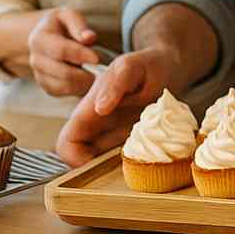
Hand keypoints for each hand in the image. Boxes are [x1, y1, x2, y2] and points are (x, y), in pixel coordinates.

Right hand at [27, 8, 98, 96]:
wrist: (49, 38)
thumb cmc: (62, 25)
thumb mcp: (69, 16)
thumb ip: (78, 25)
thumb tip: (89, 37)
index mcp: (39, 38)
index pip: (60, 50)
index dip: (79, 55)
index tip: (97, 58)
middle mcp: (35, 59)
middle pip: (62, 72)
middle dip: (85, 72)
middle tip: (102, 70)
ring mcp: (39, 74)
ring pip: (63, 85)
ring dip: (83, 81)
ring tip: (97, 73)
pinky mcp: (46, 86)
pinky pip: (63, 92)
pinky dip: (78, 88)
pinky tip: (88, 78)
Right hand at [53, 47, 175, 165]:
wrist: (168, 67)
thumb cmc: (146, 64)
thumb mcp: (131, 66)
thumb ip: (115, 83)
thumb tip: (99, 109)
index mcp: (88, 111)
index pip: (66, 144)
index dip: (73, 159)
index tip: (98, 163)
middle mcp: (98, 127)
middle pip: (85, 160)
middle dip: (101, 168)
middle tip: (126, 160)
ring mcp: (115, 135)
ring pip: (107, 162)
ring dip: (122, 164)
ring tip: (143, 151)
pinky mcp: (132, 139)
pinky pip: (128, 158)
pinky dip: (138, 160)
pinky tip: (153, 149)